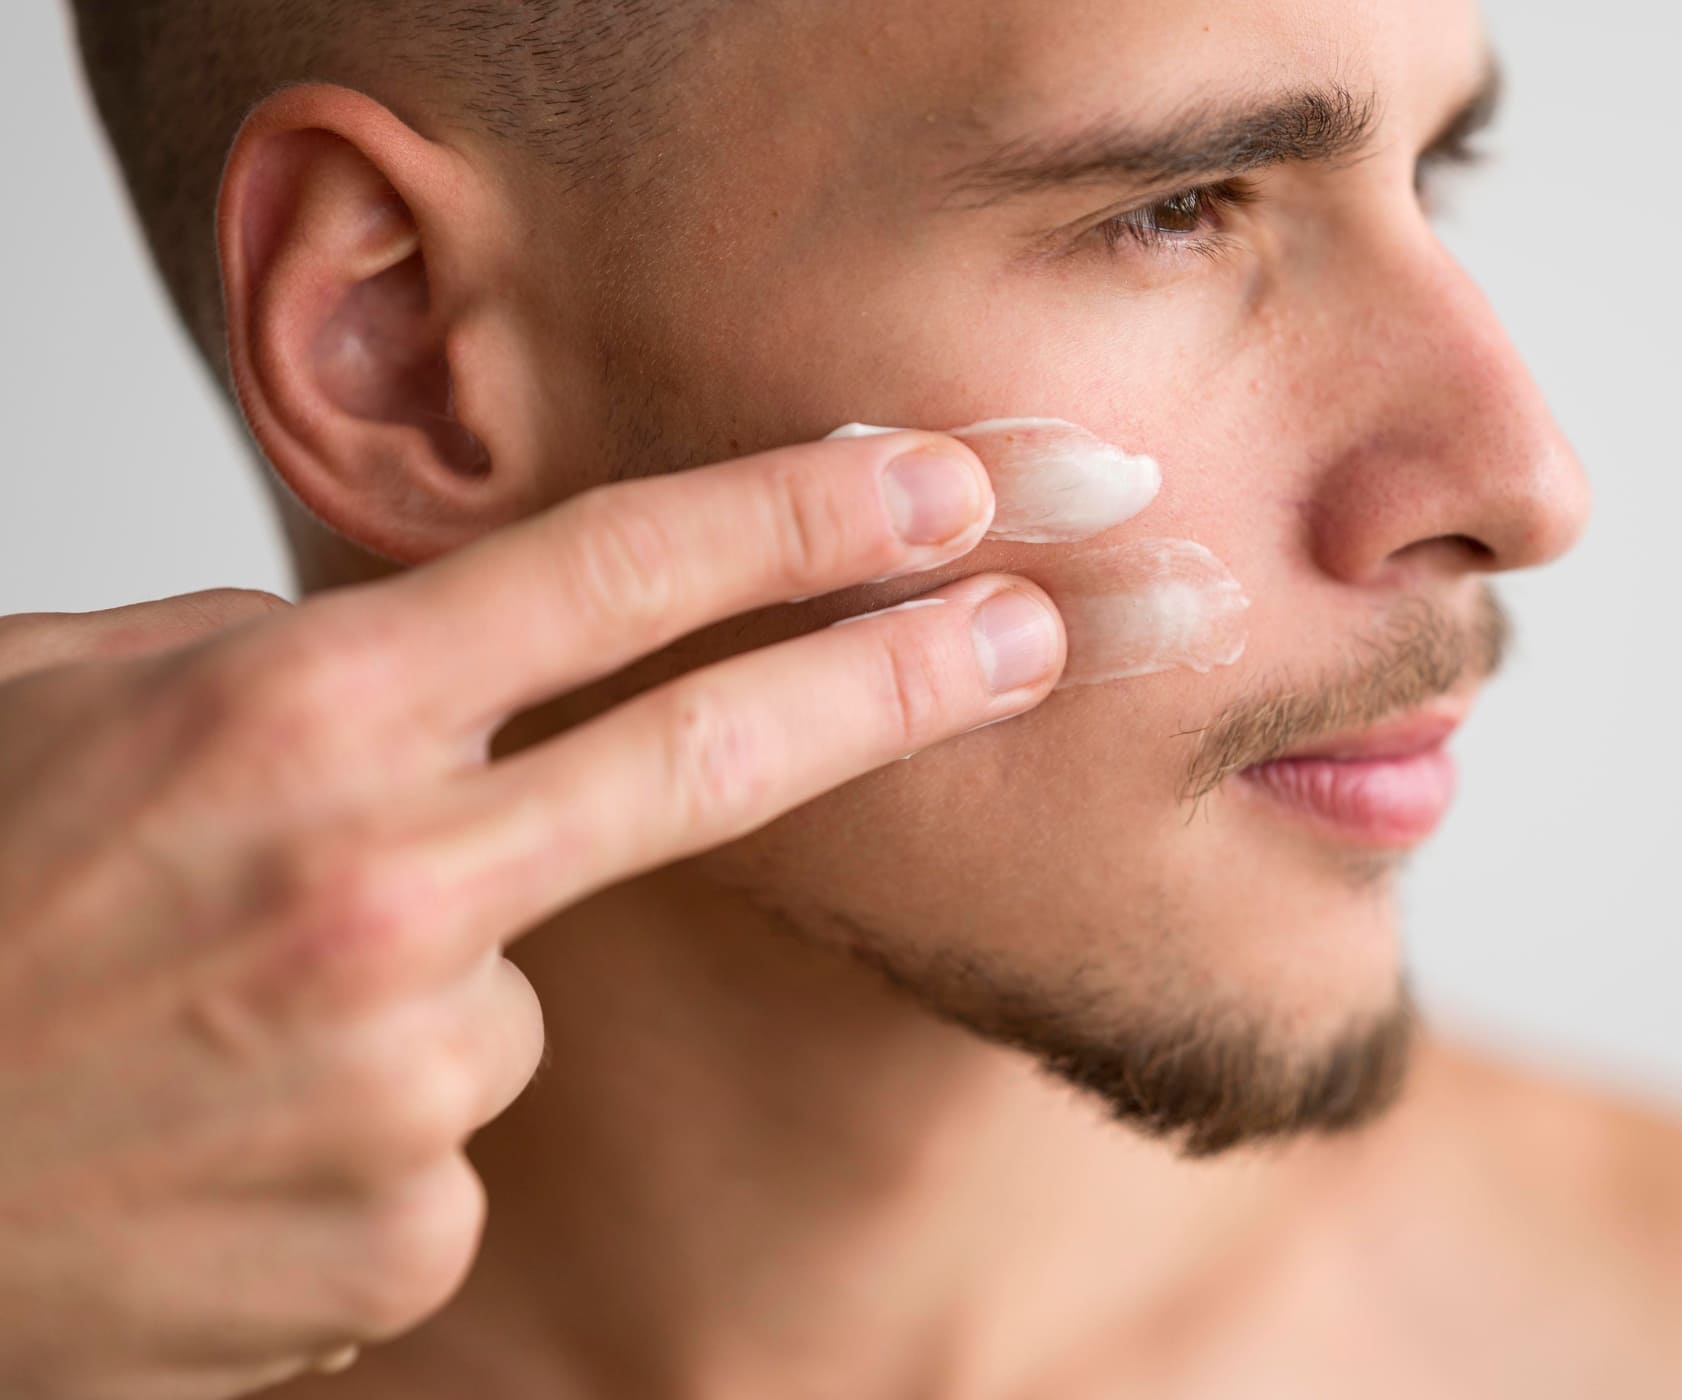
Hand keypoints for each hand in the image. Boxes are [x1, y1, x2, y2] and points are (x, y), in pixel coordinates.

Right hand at [0, 430, 1059, 1399]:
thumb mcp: (61, 703)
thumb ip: (276, 662)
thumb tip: (456, 655)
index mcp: (291, 716)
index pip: (612, 576)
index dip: (799, 515)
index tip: (941, 482)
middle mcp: (376, 884)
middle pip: (712, 757)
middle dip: (904, 676)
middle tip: (1047, 626)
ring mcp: (405, 1075)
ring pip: (514, 987)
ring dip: (411, 987)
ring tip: (208, 1026)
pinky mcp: (407, 1234)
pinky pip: (455, 1140)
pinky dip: (366, 1124)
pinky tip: (224, 1137)